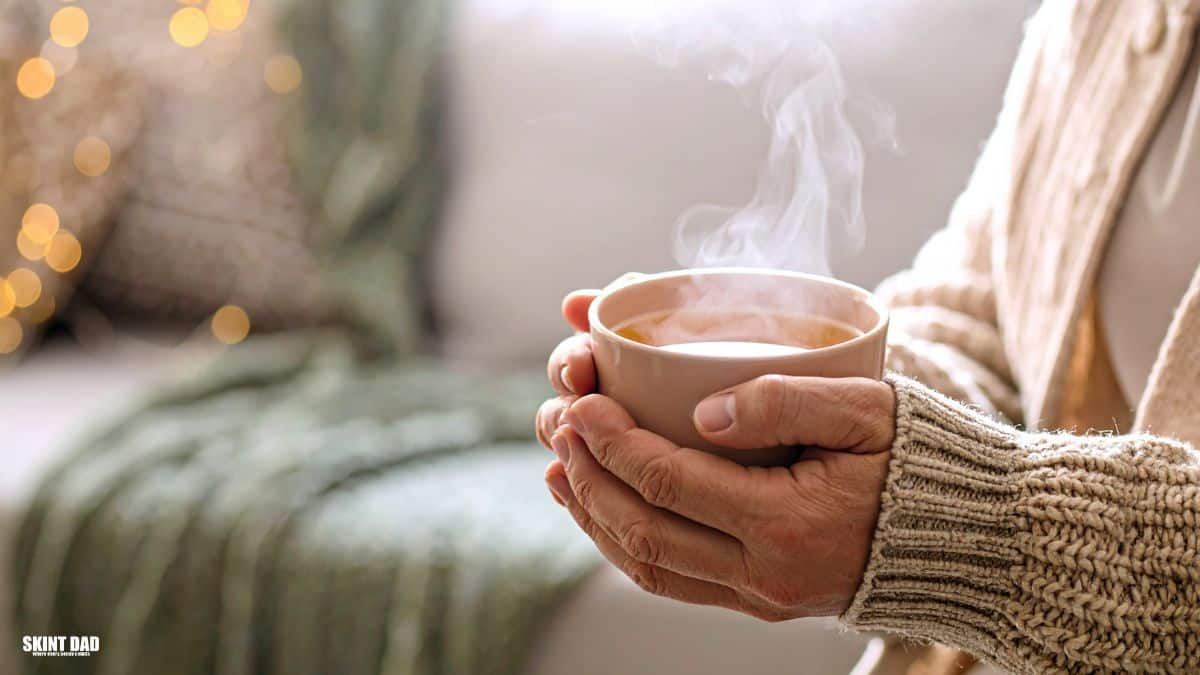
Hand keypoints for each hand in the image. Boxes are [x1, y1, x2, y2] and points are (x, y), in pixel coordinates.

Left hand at [536, 294, 895, 619]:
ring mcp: (760, 595)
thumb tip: (704, 411)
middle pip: (643, 530)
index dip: (613, 441)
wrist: (970, 538)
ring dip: (594, 515)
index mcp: (788, 521)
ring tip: (560, 467)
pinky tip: (605, 507)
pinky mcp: (761, 600)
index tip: (582, 400)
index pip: (670, 481)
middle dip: (589, 475)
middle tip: (559, 424)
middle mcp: (765, 573)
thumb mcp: (869, 408)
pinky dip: (625, 543)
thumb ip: (787, 400)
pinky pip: (673, 580)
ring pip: (648, 565)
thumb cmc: (920, 458)